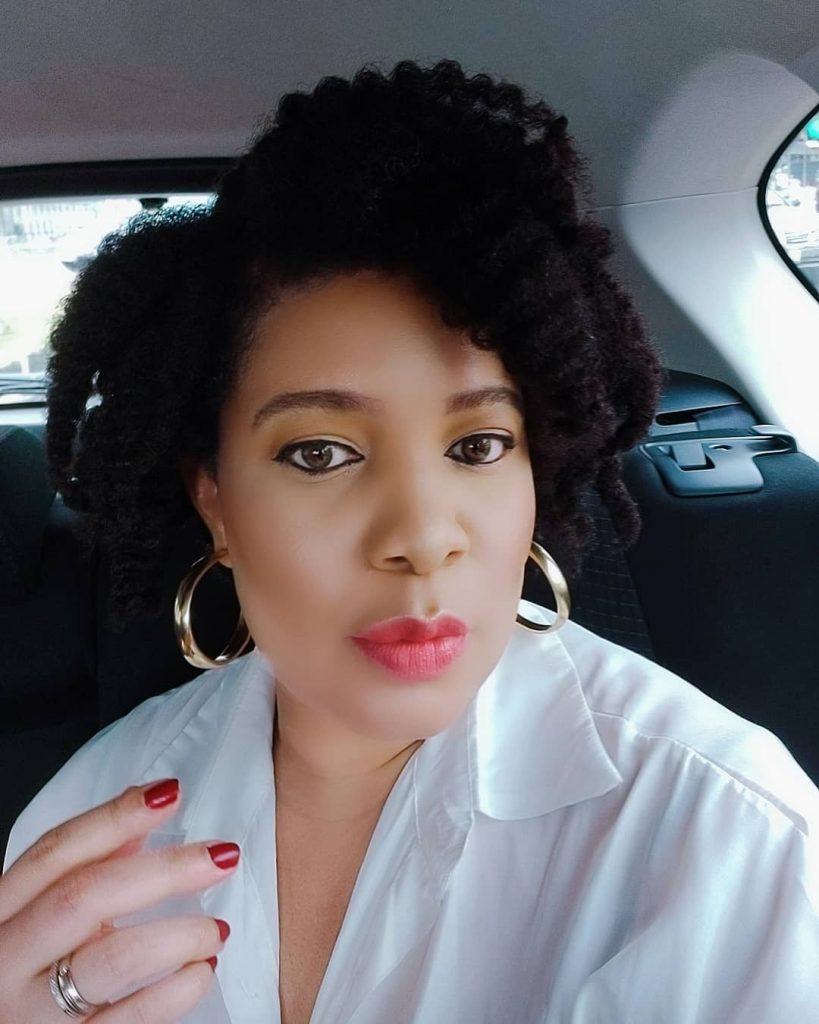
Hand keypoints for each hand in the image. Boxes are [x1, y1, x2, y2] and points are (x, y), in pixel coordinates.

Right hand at [0, 779, 238, 1021]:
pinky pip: (132, 1020)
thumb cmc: (28, 977)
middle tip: (220, 856)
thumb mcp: (39, 919)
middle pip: (83, 898)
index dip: (114, 818)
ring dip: (177, 935)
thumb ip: (85, 870)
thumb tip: (141, 821)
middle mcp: (9, 960)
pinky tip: (202, 970)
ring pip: (110, 960)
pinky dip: (176, 991)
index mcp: (1, 914)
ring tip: (216, 928)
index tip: (170, 793)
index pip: (54, 853)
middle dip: (161, 870)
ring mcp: (32, 1013)